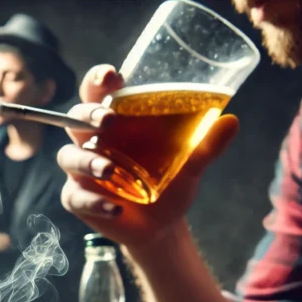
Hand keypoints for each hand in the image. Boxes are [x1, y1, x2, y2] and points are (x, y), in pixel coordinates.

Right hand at [58, 65, 239, 251]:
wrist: (162, 226)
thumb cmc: (170, 183)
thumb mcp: (191, 163)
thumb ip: (206, 144)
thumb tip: (232, 121)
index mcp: (115, 122)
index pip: (97, 93)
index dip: (98, 81)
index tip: (112, 76)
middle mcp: (93, 141)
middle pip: (75, 119)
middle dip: (87, 116)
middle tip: (107, 121)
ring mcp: (82, 171)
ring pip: (69, 157)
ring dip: (87, 162)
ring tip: (110, 171)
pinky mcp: (79, 199)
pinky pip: (75, 197)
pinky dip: (93, 202)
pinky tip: (115, 209)